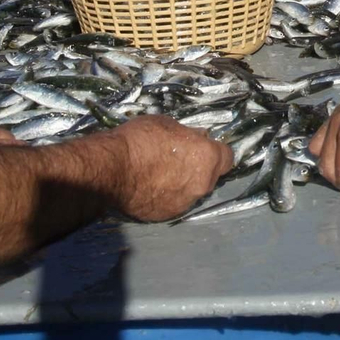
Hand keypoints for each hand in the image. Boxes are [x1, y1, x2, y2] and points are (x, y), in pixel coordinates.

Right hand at [101, 115, 232, 221]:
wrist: (111, 169)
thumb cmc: (140, 139)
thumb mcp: (167, 125)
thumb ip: (188, 136)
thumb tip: (196, 138)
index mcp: (207, 158)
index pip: (227, 157)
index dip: (216, 152)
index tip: (203, 148)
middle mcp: (202, 184)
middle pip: (211, 177)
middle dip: (200, 169)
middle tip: (180, 160)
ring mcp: (186, 202)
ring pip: (193, 192)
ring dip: (184, 184)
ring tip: (161, 175)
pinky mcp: (168, 215)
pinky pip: (174, 203)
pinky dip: (168, 196)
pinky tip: (151, 188)